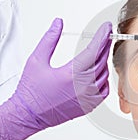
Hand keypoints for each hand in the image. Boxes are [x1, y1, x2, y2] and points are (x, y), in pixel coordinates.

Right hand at [0, 18, 111, 139]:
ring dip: (103, 61)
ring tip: (99, 52)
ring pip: (104, 74)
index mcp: (72, 74)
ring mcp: (88, 98)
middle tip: (105, 36)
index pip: (94, 50)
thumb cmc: (31, 92)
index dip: (102, 36)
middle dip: (104, 45)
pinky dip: (104, 79)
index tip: (106, 27)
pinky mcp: (89, 106)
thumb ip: (50, 39)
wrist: (29, 115)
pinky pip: (104, 90)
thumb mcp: (37, 60)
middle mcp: (83, 86)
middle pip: (101, 60)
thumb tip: (58, 24)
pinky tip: (99, 72)